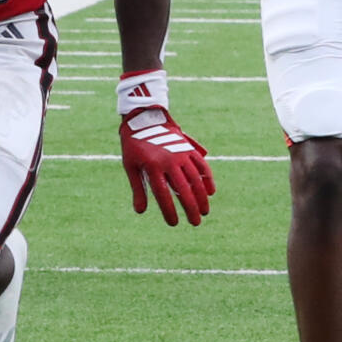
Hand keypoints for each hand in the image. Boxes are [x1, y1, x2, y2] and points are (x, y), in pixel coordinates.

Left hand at [120, 104, 212, 224]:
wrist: (144, 118)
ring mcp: (181, 154)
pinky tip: (210, 192)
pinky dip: (207, 179)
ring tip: (204, 211)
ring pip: (195, 180)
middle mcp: (169, 161)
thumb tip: (140, 212)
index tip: (174, 223)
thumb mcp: (130, 166)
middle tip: (195, 223)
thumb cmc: (134, 145)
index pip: (163, 194)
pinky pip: (201, 165)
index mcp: (152, 167)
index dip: (169, 210)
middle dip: (190, 208)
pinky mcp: (188, 148)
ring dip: (202, 197)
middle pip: (183, 190)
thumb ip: (138, 189)